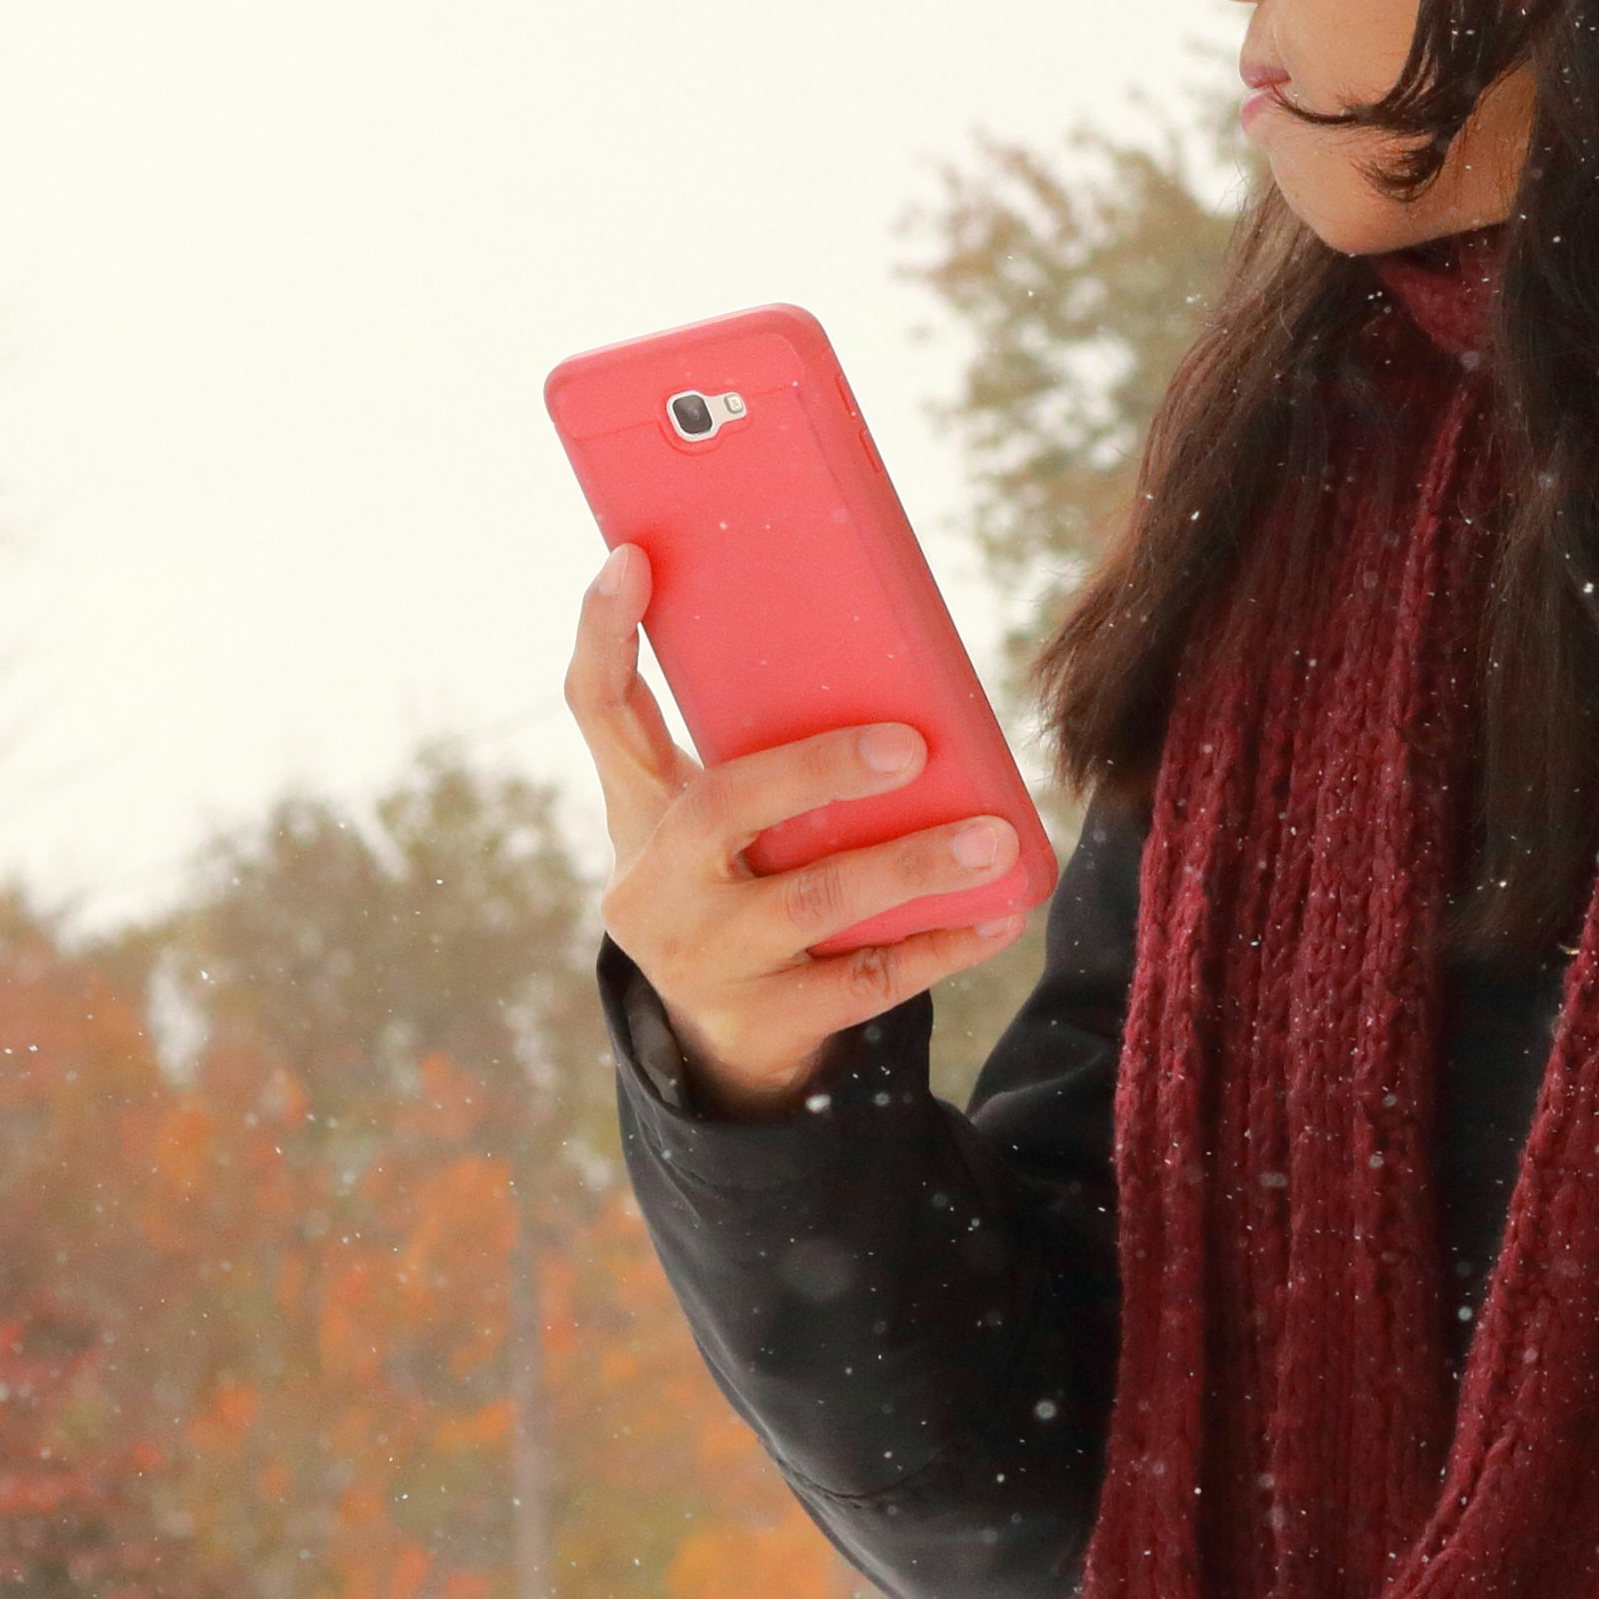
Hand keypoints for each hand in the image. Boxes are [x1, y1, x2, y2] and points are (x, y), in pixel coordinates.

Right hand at [565, 546, 1033, 1117]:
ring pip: (813, 902)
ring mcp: (703, 959)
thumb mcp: (713, 816)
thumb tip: (878, 637)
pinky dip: (940, 944)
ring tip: (994, 837)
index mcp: (639, 810)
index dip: (602, 633)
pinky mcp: (765, 1020)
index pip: (599, 709)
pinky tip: (999, 914)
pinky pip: (866, 981)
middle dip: (816, 770)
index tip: (631, 557)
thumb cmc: (737, 882)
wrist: (722, 1041)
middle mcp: (652, 884)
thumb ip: (759, 737)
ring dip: (914, 865)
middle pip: (719, 809)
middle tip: (911, 744)